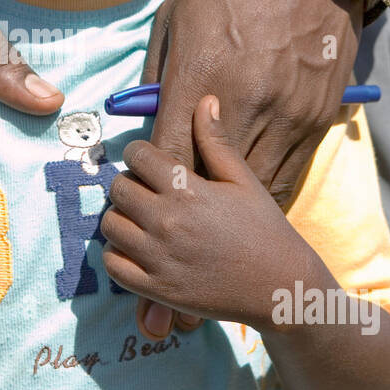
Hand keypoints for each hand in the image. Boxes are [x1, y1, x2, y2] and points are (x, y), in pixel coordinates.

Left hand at [101, 97, 315, 336]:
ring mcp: (159, 257)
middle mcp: (168, 221)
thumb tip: (206, 101)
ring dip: (120, 218)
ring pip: (110, 226)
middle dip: (128, 184)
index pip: (138, 157)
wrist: (279, 286)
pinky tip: (136, 249)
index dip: (139, 154)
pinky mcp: (156, 289)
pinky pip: (113, 265)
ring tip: (140, 219)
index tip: (148, 162)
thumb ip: (217, 142)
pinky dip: (117, 255)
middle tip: (144, 191)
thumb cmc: (265, 229)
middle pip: (118, 189)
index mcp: (188, 190)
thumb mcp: (244, 181)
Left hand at [139, 0, 362, 330]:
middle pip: (204, 179)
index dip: (152, 175)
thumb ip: (160, 75)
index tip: (146, 177)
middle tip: (170, 195)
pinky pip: (285, 176)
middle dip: (183, 192)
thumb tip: (149, 116)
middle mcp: (244, 106)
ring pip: (248, 187)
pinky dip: (262, 188)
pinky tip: (246, 192)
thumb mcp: (175, 20)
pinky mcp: (317, 120)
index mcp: (200, 80)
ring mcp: (286, 116)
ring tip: (206, 201)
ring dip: (224, 198)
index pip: (166, 155)